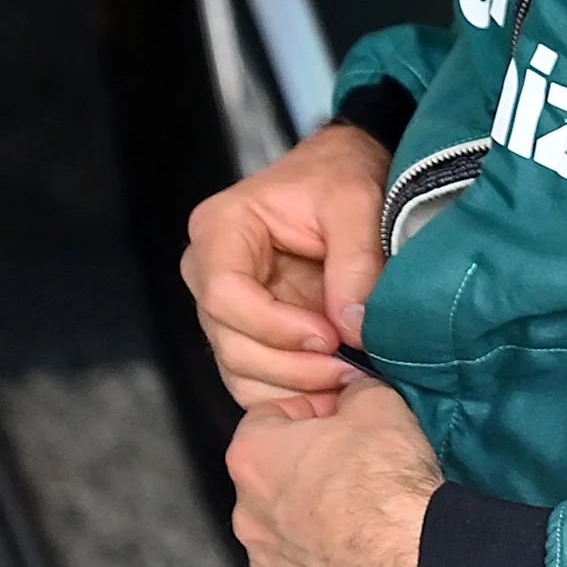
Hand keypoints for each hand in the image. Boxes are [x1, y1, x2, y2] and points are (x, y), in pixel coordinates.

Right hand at [183, 122, 389, 407]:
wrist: (344, 175)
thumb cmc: (341, 176)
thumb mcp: (357, 200)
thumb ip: (356, 261)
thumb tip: (353, 329)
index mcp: (221, 229)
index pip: (224, 295)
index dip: (275, 326)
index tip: (331, 337)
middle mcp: (209, 271)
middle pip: (230, 341)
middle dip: (291, 365)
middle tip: (351, 370)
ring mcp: (226, 306)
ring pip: (240, 369)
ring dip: (294, 385)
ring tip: (350, 379)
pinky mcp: (249, 330)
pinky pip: (256, 377)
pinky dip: (293, 392)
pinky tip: (335, 389)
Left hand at [227, 381, 440, 566]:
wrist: (417, 559)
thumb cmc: (388, 478)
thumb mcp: (380, 404)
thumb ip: (353, 393)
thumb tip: (351, 395)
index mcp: (253, 459)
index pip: (268, 418)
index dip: (311, 412)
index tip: (344, 419)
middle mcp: (246, 518)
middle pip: (272, 483)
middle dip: (306, 473)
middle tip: (359, 470)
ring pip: (284, 540)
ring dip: (312, 529)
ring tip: (364, 523)